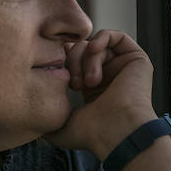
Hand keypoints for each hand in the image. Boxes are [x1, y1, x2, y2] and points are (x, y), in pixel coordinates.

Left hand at [46, 29, 155, 157]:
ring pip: (96, 45)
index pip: (74, 61)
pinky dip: (101, 39)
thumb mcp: (60, 127)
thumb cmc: (92, 134)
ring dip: (87, 58)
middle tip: (75, 84)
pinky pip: (116, 36)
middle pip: (82, 51)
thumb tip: (33, 120)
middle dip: (73, 61)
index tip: (57, 71)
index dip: (63, 60)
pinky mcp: (137, 59)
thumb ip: (46, 118)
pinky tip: (94, 52)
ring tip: (89, 81)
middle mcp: (108, 76)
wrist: (116, 131)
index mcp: (92, 89)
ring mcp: (123, 68)